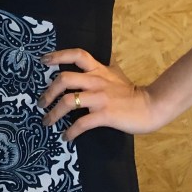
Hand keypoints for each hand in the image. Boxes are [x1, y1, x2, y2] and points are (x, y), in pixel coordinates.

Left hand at [38, 48, 162, 139]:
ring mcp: (100, 98)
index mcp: (98, 69)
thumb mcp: (117, 74)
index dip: (58, 55)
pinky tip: (66, 137)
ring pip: (68, 101)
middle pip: (64, 79)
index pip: (77, 54)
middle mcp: (96, 80)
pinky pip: (82, 123)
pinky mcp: (105, 115)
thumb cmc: (132, 93)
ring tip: (47, 122)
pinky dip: (71, 131)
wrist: (151, 106)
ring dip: (53, 113)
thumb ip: (105, 68)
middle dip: (48, 92)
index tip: (43, 60)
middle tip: (41, 102)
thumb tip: (100, 61)